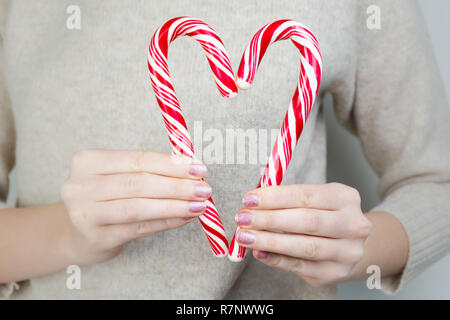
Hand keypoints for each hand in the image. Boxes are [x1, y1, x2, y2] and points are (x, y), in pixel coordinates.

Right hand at [61, 149, 210, 265]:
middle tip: (204, 189)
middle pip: (139, 183)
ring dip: (175, 206)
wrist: (79, 232)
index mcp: (88, 161)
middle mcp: (80, 186)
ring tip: (199, 205)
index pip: (138, 159)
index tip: (198, 168)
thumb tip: (192, 171)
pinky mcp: (96, 237)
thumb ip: (149, 171)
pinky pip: (139, 228)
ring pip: (139, 207)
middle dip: (177, 186)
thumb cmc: (106, 198)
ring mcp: (85, 214)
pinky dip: (166, 222)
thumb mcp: (118, 176)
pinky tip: (184, 218)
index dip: (171, 164)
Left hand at [234, 183, 371, 286]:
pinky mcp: (335, 272)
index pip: (306, 195)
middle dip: (269, 219)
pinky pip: (300, 266)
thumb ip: (286, 200)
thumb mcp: (314, 200)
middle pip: (307, 221)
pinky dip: (277, 259)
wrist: (350, 245)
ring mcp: (347, 251)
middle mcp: (353, 224)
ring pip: (304, 246)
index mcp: (346, 198)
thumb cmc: (324, 216)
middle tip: (242, 217)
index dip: (275, 197)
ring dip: (269, 241)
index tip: (249, 198)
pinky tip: (259, 253)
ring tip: (244, 236)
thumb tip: (252, 201)